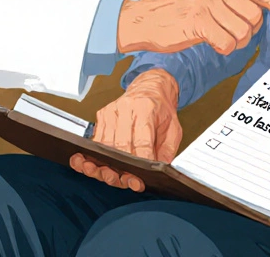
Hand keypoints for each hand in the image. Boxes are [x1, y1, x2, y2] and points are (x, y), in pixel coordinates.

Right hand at [68, 69, 181, 191]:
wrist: (151, 88)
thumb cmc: (161, 109)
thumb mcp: (173, 128)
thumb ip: (167, 151)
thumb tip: (160, 171)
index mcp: (146, 109)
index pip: (141, 141)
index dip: (140, 162)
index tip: (141, 177)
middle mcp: (126, 109)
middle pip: (120, 145)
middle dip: (122, 167)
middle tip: (127, 181)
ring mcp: (111, 112)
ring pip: (104, 145)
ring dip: (106, 164)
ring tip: (111, 176)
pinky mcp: (102, 115)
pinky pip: (97, 140)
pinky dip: (96, 155)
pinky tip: (96, 165)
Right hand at [115, 0, 269, 54]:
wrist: (141, 19)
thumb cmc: (174, 10)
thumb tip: (258, 12)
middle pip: (254, 16)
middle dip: (247, 32)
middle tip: (229, 33)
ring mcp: (206, 1)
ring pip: (242, 33)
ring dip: (234, 42)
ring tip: (216, 37)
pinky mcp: (198, 21)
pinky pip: (227, 43)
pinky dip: (222, 49)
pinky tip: (209, 43)